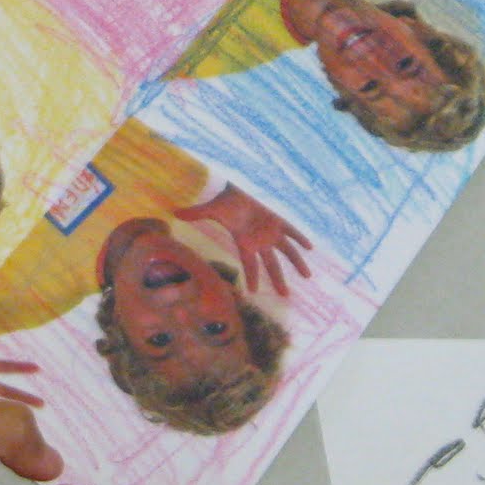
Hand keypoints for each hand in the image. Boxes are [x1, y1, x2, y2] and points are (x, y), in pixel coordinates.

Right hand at [175, 187, 312, 296]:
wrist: (239, 188)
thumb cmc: (224, 200)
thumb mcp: (210, 210)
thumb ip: (196, 214)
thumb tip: (174, 213)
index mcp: (245, 242)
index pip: (249, 264)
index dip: (251, 277)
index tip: (251, 293)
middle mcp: (260, 241)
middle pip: (272, 264)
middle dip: (278, 279)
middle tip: (285, 296)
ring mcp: (270, 231)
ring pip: (287, 250)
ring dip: (297, 262)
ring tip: (308, 276)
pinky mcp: (277, 220)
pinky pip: (291, 230)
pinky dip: (300, 238)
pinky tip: (310, 247)